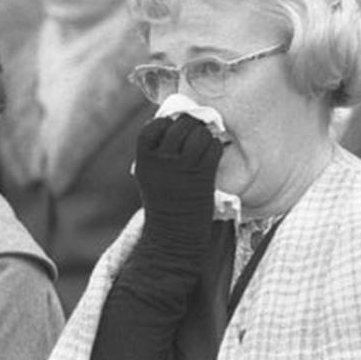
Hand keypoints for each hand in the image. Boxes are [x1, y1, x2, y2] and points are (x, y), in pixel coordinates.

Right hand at [134, 115, 221, 256]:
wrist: (173, 236)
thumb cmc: (163, 203)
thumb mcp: (150, 176)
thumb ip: (158, 152)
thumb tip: (176, 124)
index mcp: (144, 160)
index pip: (153, 126)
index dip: (165, 123)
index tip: (172, 129)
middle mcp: (162, 161)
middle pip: (179, 126)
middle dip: (190, 125)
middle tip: (195, 130)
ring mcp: (183, 168)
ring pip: (199, 134)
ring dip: (205, 135)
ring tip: (205, 143)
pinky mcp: (203, 175)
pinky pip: (213, 148)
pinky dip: (215, 147)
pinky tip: (212, 154)